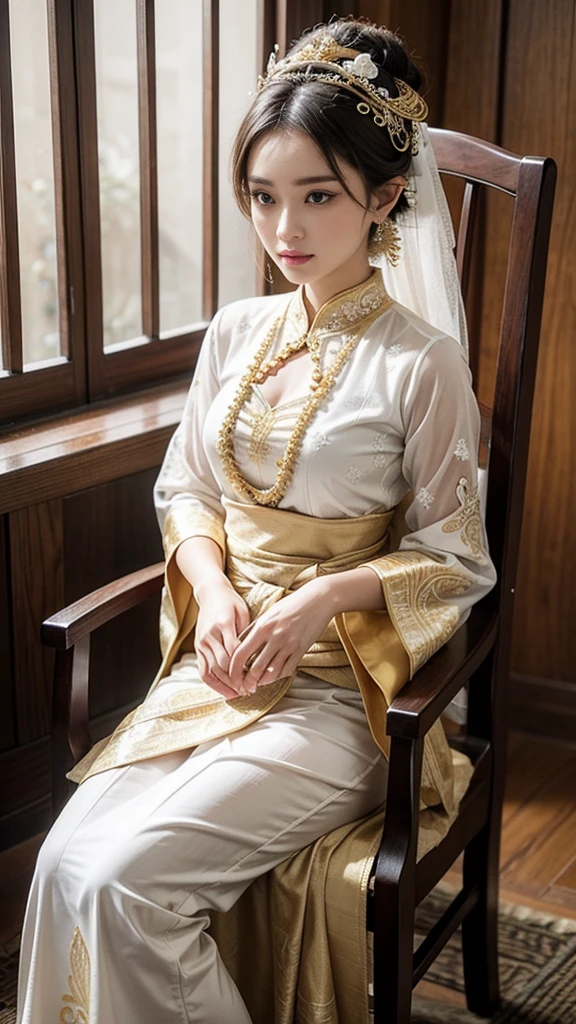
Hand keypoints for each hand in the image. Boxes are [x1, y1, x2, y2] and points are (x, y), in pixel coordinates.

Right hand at [194, 581, 250, 698]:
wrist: (210, 593)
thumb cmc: (230, 601)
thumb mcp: (242, 611)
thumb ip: (246, 631)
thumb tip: (253, 654)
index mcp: (223, 624)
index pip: (233, 651)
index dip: (243, 668)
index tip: (253, 678)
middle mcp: (210, 635)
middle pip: (221, 665)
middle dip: (235, 681)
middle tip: (248, 691)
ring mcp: (202, 642)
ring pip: (211, 670)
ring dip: (224, 685)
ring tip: (237, 695)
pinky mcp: (198, 647)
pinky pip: (203, 670)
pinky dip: (212, 683)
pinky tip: (223, 691)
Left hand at [227, 580, 332, 693]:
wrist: (318, 599)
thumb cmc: (291, 604)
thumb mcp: (268, 613)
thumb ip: (253, 629)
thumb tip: (238, 646)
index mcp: (262, 627)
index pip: (241, 654)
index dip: (233, 670)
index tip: (232, 677)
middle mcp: (274, 637)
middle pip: (254, 668)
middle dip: (246, 682)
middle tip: (243, 688)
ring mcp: (289, 645)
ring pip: (271, 673)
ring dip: (262, 683)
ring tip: (256, 685)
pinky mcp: (301, 650)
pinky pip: (287, 670)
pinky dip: (278, 677)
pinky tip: (272, 677)